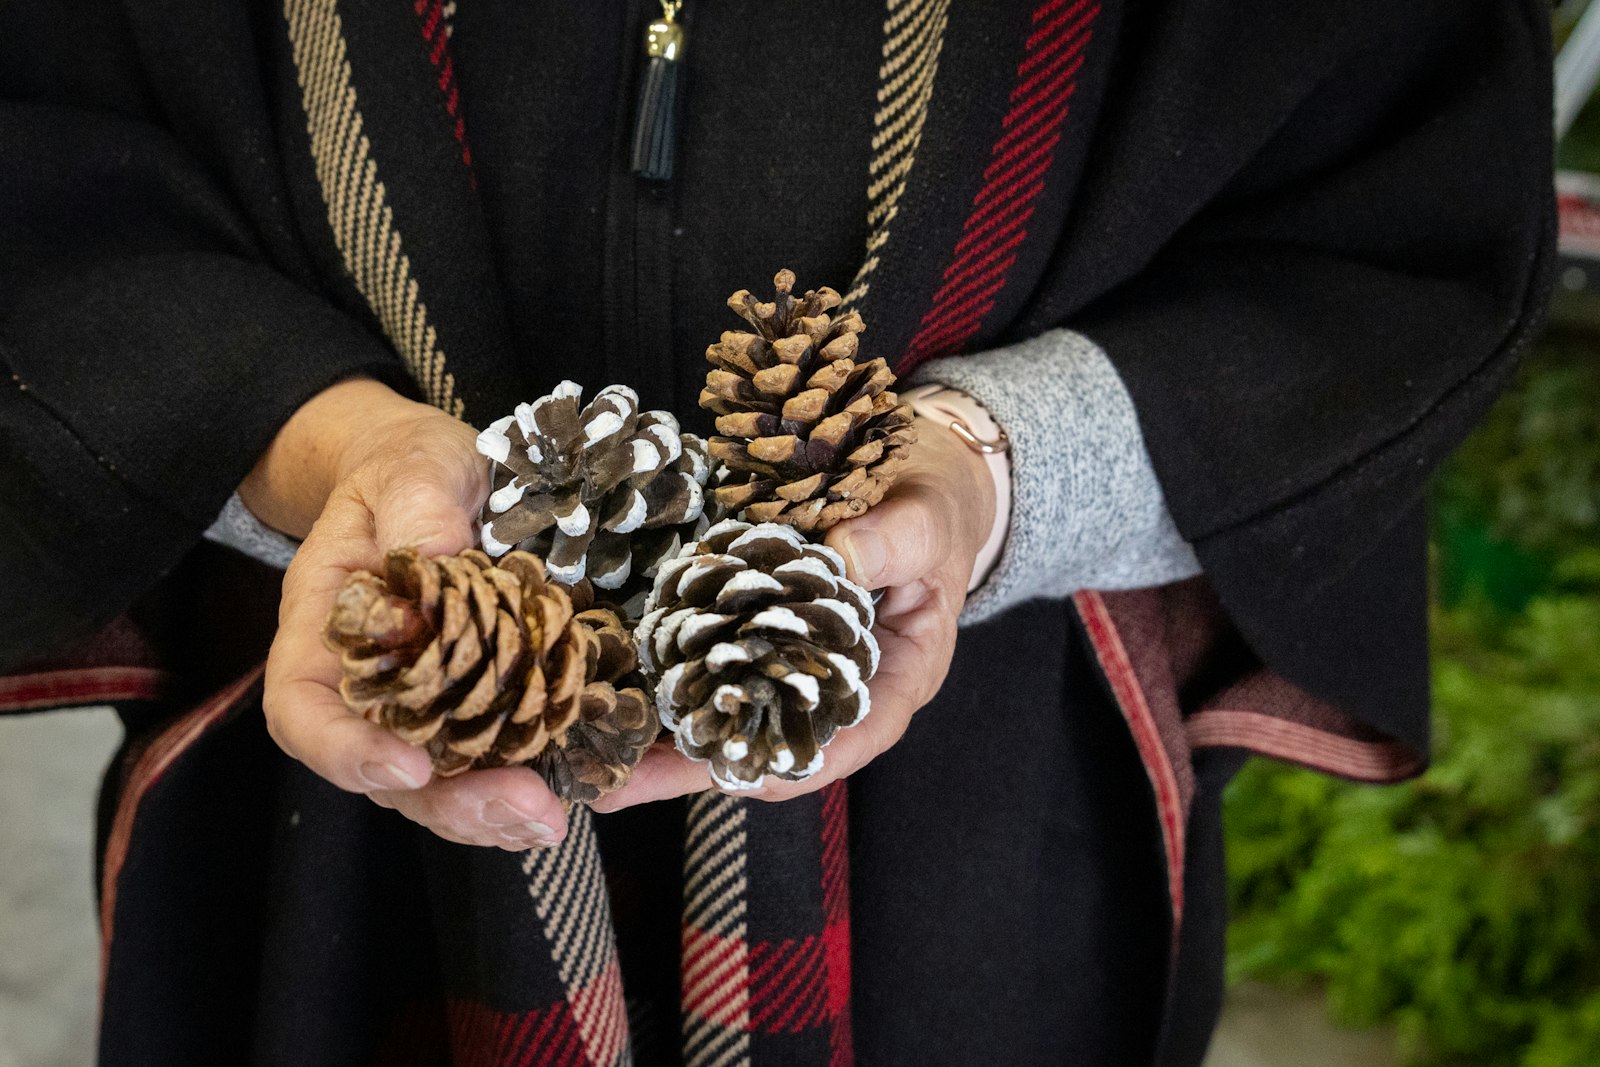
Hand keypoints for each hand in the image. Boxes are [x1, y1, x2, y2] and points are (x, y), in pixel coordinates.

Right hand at [253, 379, 571, 850]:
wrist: (448, 477)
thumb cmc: (409, 471)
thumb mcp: (408, 468)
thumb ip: (416, 505)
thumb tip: (440, 556)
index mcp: (328, 639)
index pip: (307, 715)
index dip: (348, 754)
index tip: (408, 768)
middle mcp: (383, 693)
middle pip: (402, 778)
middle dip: (466, 806)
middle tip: (531, 812)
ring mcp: (447, 710)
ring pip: (472, 784)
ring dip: (527, 809)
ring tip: (588, 809)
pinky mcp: (509, 707)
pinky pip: (539, 755)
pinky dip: (594, 773)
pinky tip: (650, 776)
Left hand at [593, 417, 996, 810]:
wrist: (917, 471)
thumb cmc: (935, 502)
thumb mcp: (929, 516)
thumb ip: (897, 538)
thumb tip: (842, 556)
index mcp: (900, 676)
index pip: (852, 739)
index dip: (797, 763)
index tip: (739, 779)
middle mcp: (842, 683)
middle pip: (773, 741)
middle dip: (701, 766)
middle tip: (624, 783)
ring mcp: (796, 660)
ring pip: (735, 711)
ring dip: (672, 733)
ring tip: (601, 756)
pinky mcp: (760, 630)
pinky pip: (716, 661)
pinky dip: (673, 674)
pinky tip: (618, 684)